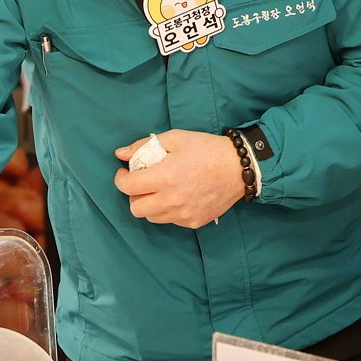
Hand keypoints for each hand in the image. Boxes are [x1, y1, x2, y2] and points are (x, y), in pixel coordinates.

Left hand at [114, 129, 244, 228]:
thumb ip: (144, 145)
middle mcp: (173, 199)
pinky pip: (171, 220)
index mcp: (166, 176)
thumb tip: (121, 154)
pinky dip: (168, 210)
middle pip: (136, 208)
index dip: (121, 180)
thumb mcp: (175, 138)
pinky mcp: (194, 221)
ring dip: (150, 204)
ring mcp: (184, 213)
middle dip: (133, 195)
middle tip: (142, 184)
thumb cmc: (207, 149)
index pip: (128, 187)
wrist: (239, 168)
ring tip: (160, 190)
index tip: (124, 173)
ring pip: (152, 217)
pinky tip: (177, 196)